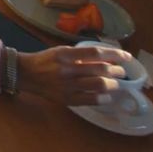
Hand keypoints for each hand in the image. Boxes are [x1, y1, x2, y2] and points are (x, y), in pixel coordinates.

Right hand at [17, 44, 131, 105]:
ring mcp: (67, 86)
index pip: (96, 53)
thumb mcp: (61, 51)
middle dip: (116, 71)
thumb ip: (81, 55)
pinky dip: (102, 98)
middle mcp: (67, 69)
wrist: (25, 74)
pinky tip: (106, 96)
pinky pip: (90, 100)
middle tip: (120, 72)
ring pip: (98, 85)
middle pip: (100, 70)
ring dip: (111, 84)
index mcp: (65, 54)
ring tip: (114, 84)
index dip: (115, 55)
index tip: (127, 57)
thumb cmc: (45, 60)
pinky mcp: (66, 99)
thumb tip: (106, 61)